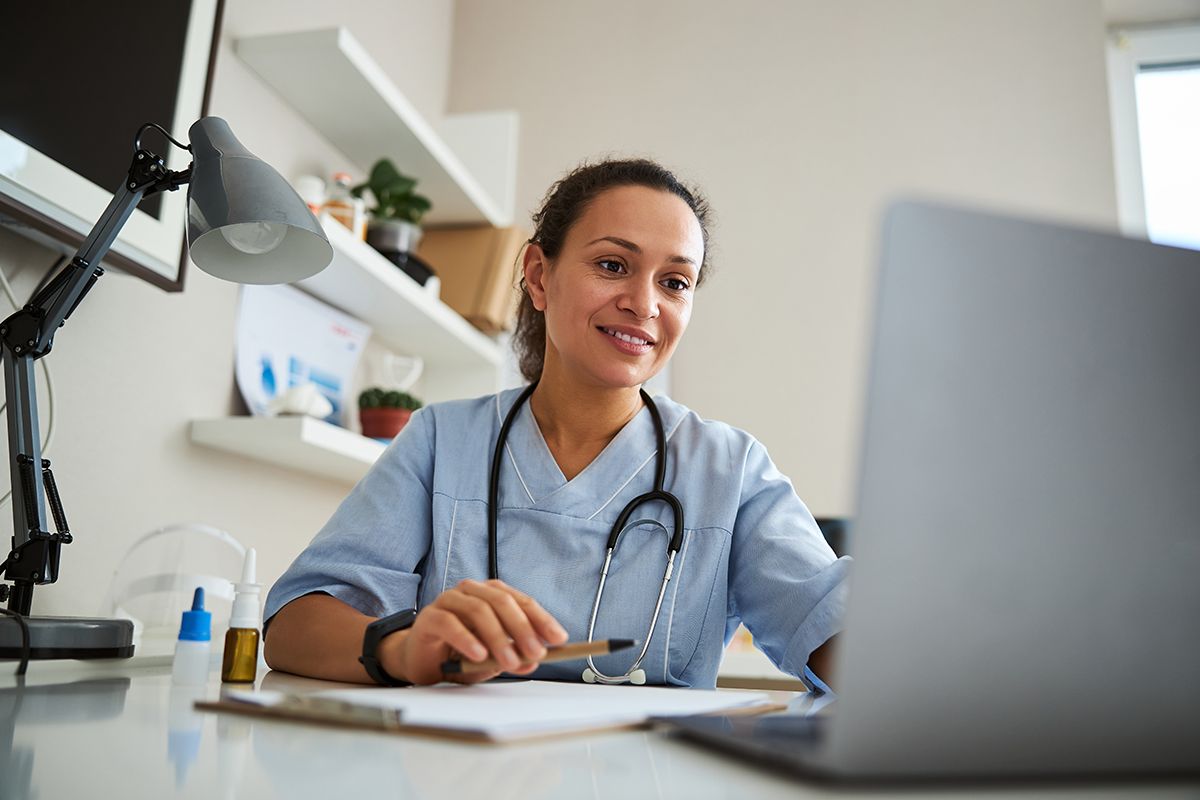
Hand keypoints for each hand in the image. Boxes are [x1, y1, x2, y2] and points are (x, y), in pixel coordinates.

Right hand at [380, 579, 568, 684]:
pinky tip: (478, 655)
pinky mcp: (430, 617)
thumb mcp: (494, 659)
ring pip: (479, 610)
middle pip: (502, 602)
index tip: (559, 638)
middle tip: (536, 653)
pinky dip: (467, 639)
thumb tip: (535, 660)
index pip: (522, 601)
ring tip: (509, 661)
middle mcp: (472, 592)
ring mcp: (450, 600)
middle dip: (523, 629)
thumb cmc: (460, 653)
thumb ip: (513, 657)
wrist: (422, 659)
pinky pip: (450, 623)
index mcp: (492, 595)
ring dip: (498, 637)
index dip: (542, 619)